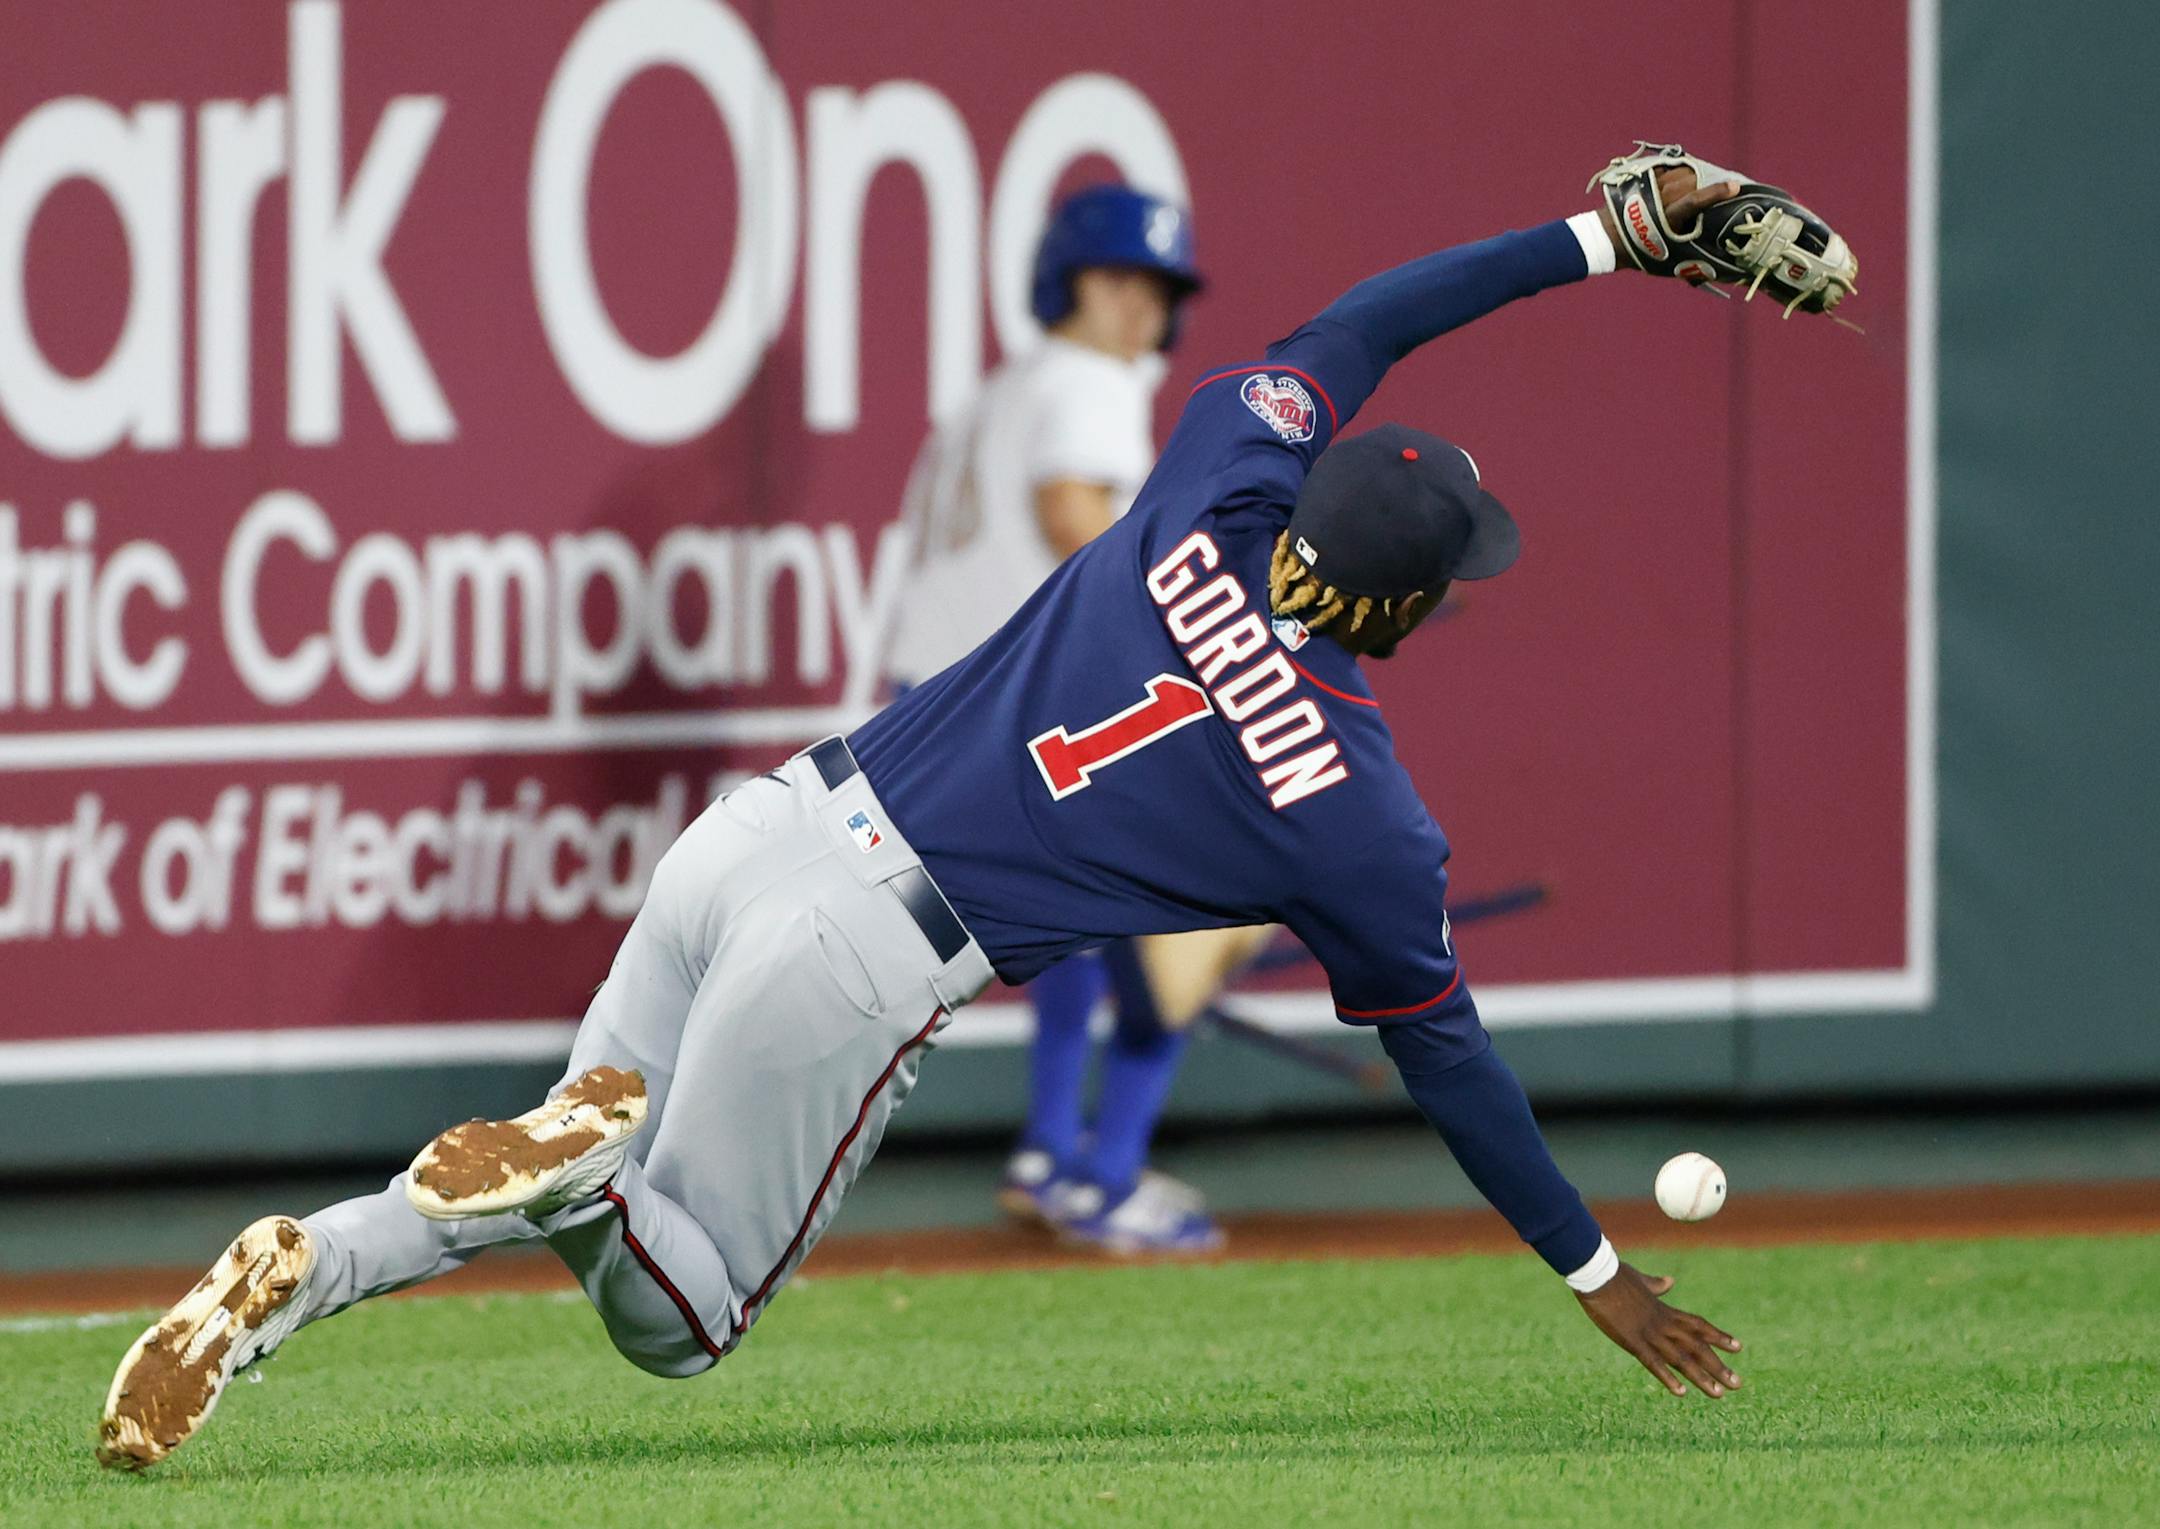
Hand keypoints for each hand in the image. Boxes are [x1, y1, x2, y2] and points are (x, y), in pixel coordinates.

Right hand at [1575, 1262, 1742, 1397]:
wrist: (1596, 1274)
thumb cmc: (1615, 1275)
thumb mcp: (1641, 1280)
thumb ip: (1656, 1285)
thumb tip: (1670, 1281)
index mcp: (1664, 1309)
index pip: (1698, 1325)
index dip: (1719, 1337)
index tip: (1738, 1348)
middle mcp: (1663, 1323)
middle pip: (1696, 1347)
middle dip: (1717, 1366)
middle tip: (1737, 1384)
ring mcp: (1649, 1333)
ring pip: (1681, 1359)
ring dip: (1701, 1377)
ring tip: (1718, 1394)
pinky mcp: (1632, 1340)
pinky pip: (1653, 1363)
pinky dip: (1668, 1378)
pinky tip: (1681, 1393)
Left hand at [1597, 168, 1740, 278]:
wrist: (1606, 239)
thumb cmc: (1641, 254)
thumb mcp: (1669, 261)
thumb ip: (1695, 262)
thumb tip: (1723, 272)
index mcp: (1666, 218)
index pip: (1694, 201)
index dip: (1716, 192)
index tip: (1735, 186)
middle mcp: (1660, 198)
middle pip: (1694, 181)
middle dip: (1714, 181)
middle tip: (1731, 186)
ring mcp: (1652, 185)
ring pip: (1685, 172)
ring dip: (1700, 176)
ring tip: (1712, 182)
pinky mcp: (1647, 178)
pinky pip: (1673, 169)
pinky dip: (1685, 172)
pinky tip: (1693, 177)